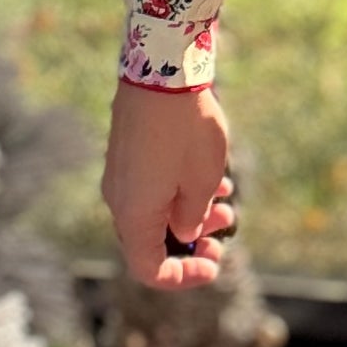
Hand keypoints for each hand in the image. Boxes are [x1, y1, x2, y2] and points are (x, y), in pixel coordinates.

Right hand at [103, 79, 236, 288]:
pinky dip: (179, 191)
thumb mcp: (202, 180)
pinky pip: (151, 187)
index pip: (149, 269)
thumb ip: (193, 216)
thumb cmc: (185, 128)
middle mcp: (119, 199)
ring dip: (190, 213)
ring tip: (227, 202)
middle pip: (151, 241)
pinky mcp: (127, 153)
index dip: (182, 278)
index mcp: (134, 216)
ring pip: (154, 211)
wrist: (161, 69)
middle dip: (190, 242)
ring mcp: (120, 174)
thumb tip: (184, 231)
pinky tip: (213, 177)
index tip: (214, 265)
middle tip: (223, 235)